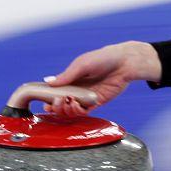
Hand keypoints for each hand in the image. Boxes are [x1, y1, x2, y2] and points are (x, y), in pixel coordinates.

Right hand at [44, 41, 160, 115]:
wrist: (125, 63)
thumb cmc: (103, 58)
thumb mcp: (82, 64)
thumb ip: (67, 75)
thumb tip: (48, 82)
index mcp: (70, 79)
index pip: (54, 92)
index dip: (48, 98)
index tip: (45, 101)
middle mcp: (77, 89)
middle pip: (61, 104)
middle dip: (56, 107)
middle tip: (57, 102)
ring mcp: (86, 97)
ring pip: (70, 110)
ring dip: (66, 110)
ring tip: (68, 102)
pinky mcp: (97, 102)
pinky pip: (84, 112)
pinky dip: (77, 111)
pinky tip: (76, 105)